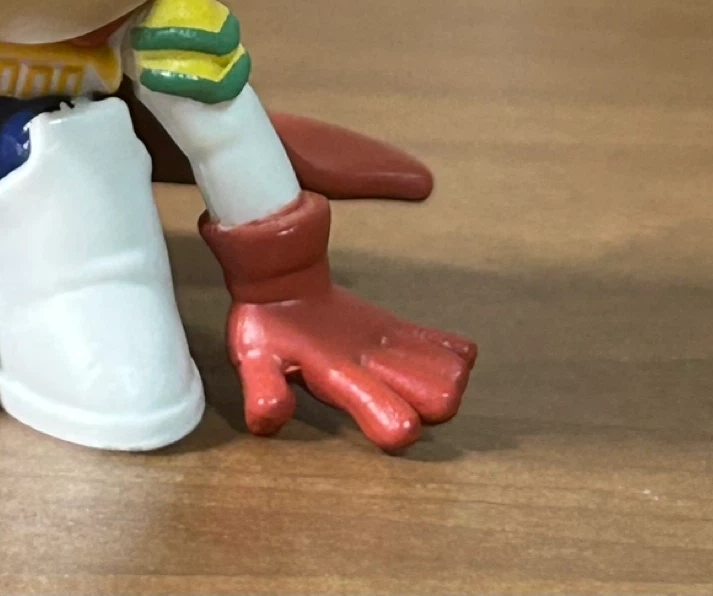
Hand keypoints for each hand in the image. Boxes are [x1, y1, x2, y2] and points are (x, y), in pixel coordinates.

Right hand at [201, 192, 475, 450]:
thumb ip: (264, 390)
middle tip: (428, 383)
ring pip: (438, 376)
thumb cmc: (265, 330)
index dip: (398, 422)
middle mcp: (373, 380)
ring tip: (442, 362)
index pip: (384, 421)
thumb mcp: (255, 360)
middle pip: (427, 403)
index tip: (402, 424)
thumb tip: (268, 420)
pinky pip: (434, 344)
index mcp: (342, 388)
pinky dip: (449, 349)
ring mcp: (388, 358)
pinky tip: (457, 350)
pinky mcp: (394, 334)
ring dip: (446, 371)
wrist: (273, 287)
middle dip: (437, 395)